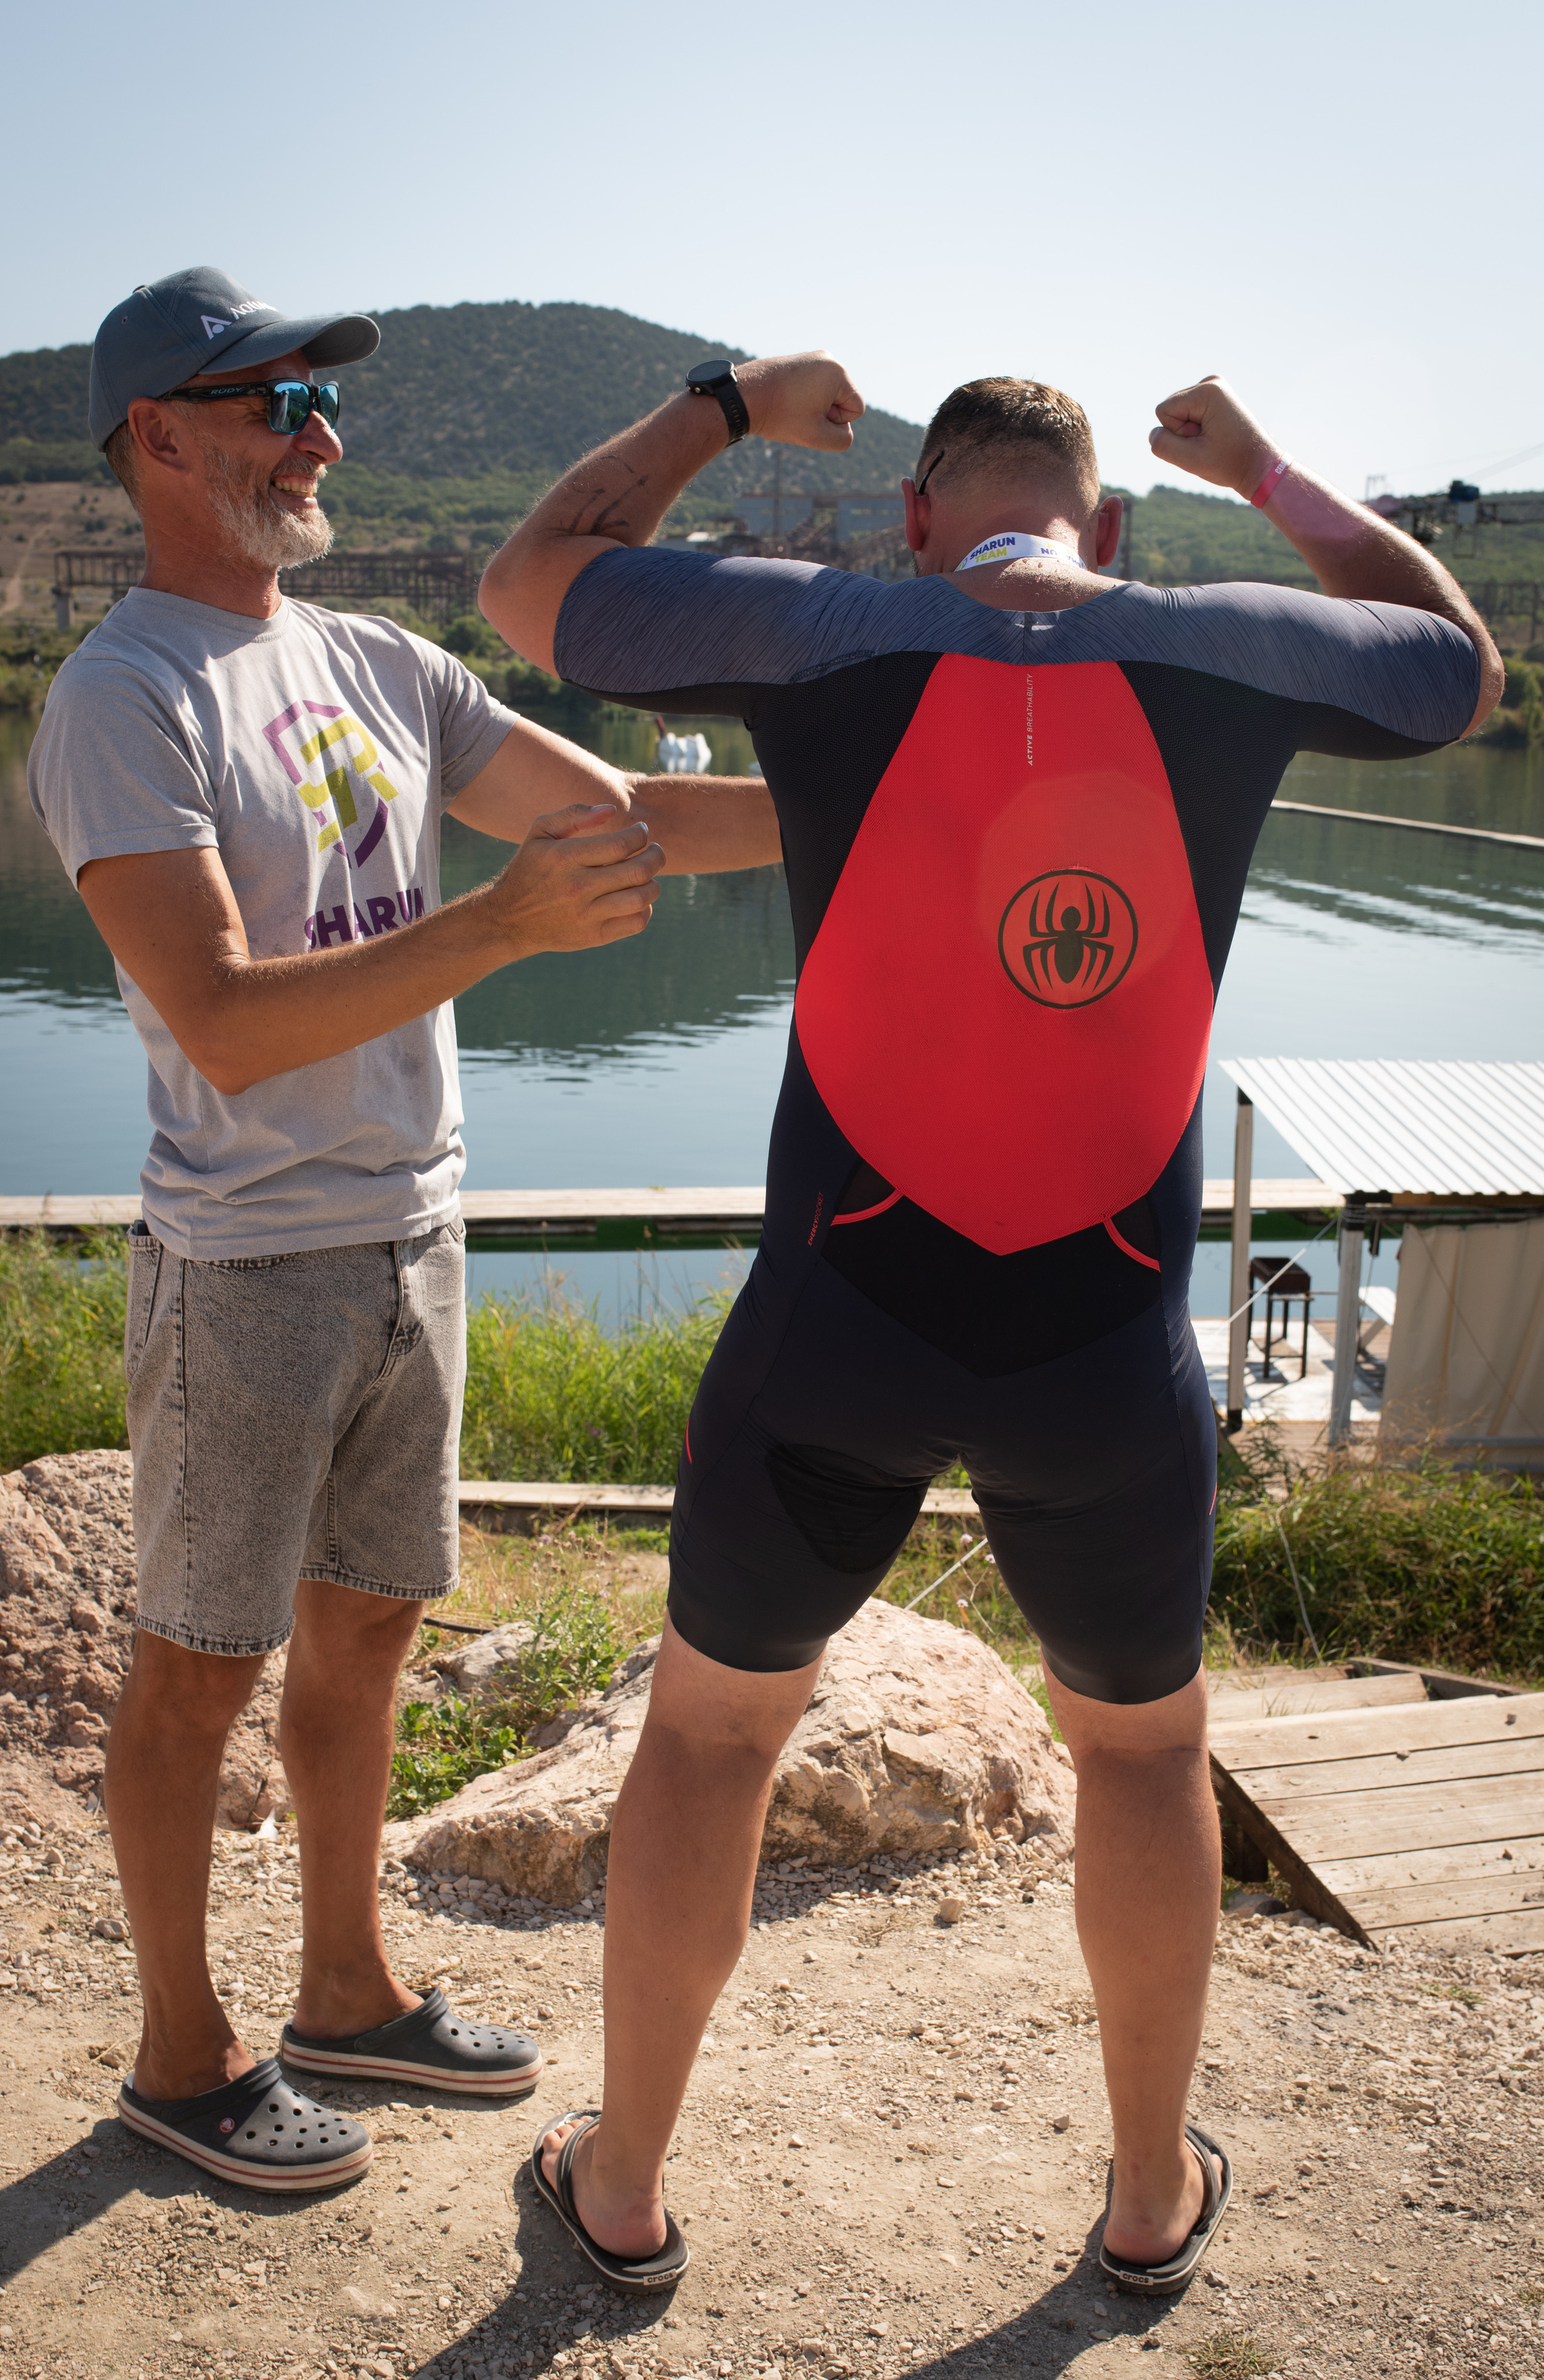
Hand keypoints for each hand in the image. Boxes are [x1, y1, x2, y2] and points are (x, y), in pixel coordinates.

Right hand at [485, 802, 663, 958]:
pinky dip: (646, 908)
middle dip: (656, 856)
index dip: (640, 834)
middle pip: (638, 870)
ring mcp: (586, 915)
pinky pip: (635, 923)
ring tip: (648, 874)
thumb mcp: (539, 833)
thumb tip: (611, 810)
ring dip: (654, 882)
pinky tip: (637, 898)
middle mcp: (577, 887)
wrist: (508, 919)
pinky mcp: (593, 937)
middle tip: (655, 850)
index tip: (641, 831)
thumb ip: (573, 814)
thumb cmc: (529, 869)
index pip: (621, 844)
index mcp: (565, 858)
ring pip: (642, 898)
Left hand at [736, 351, 864, 450]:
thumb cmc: (781, 416)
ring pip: (827, 395)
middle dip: (825, 412)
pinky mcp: (799, 362)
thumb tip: (842, 427)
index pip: (856, 409)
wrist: (743, 396)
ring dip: (814, 407)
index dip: (836, 422)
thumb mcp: (817, 437)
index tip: (810, 417)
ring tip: (790, 406)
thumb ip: (842, 439)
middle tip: (798, 412)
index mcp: (838, 372)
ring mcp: (812, 357)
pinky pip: (813, 388)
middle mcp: (828, 358)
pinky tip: (786, 400)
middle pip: (842, 400)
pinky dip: (803, 399)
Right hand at [1149, 375, 1277, 498]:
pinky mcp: (1215, 399)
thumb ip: (1163, 446)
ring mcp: (1214, 389)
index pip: (1163, 411)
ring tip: (1214, 440)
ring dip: (1190, 432)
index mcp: (1207, 390)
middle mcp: (1211, 382)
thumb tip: (1154, 433)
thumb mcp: (1191, 460)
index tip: (1203, 441)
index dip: (1177, 433)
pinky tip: (1215, 436)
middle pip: (1170, 410)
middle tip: (1210, 443)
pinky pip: (1188, 415)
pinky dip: (1197, 429)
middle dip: (1184, 432)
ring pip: (1178, 414)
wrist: (1261, 466)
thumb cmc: (1231, 464)